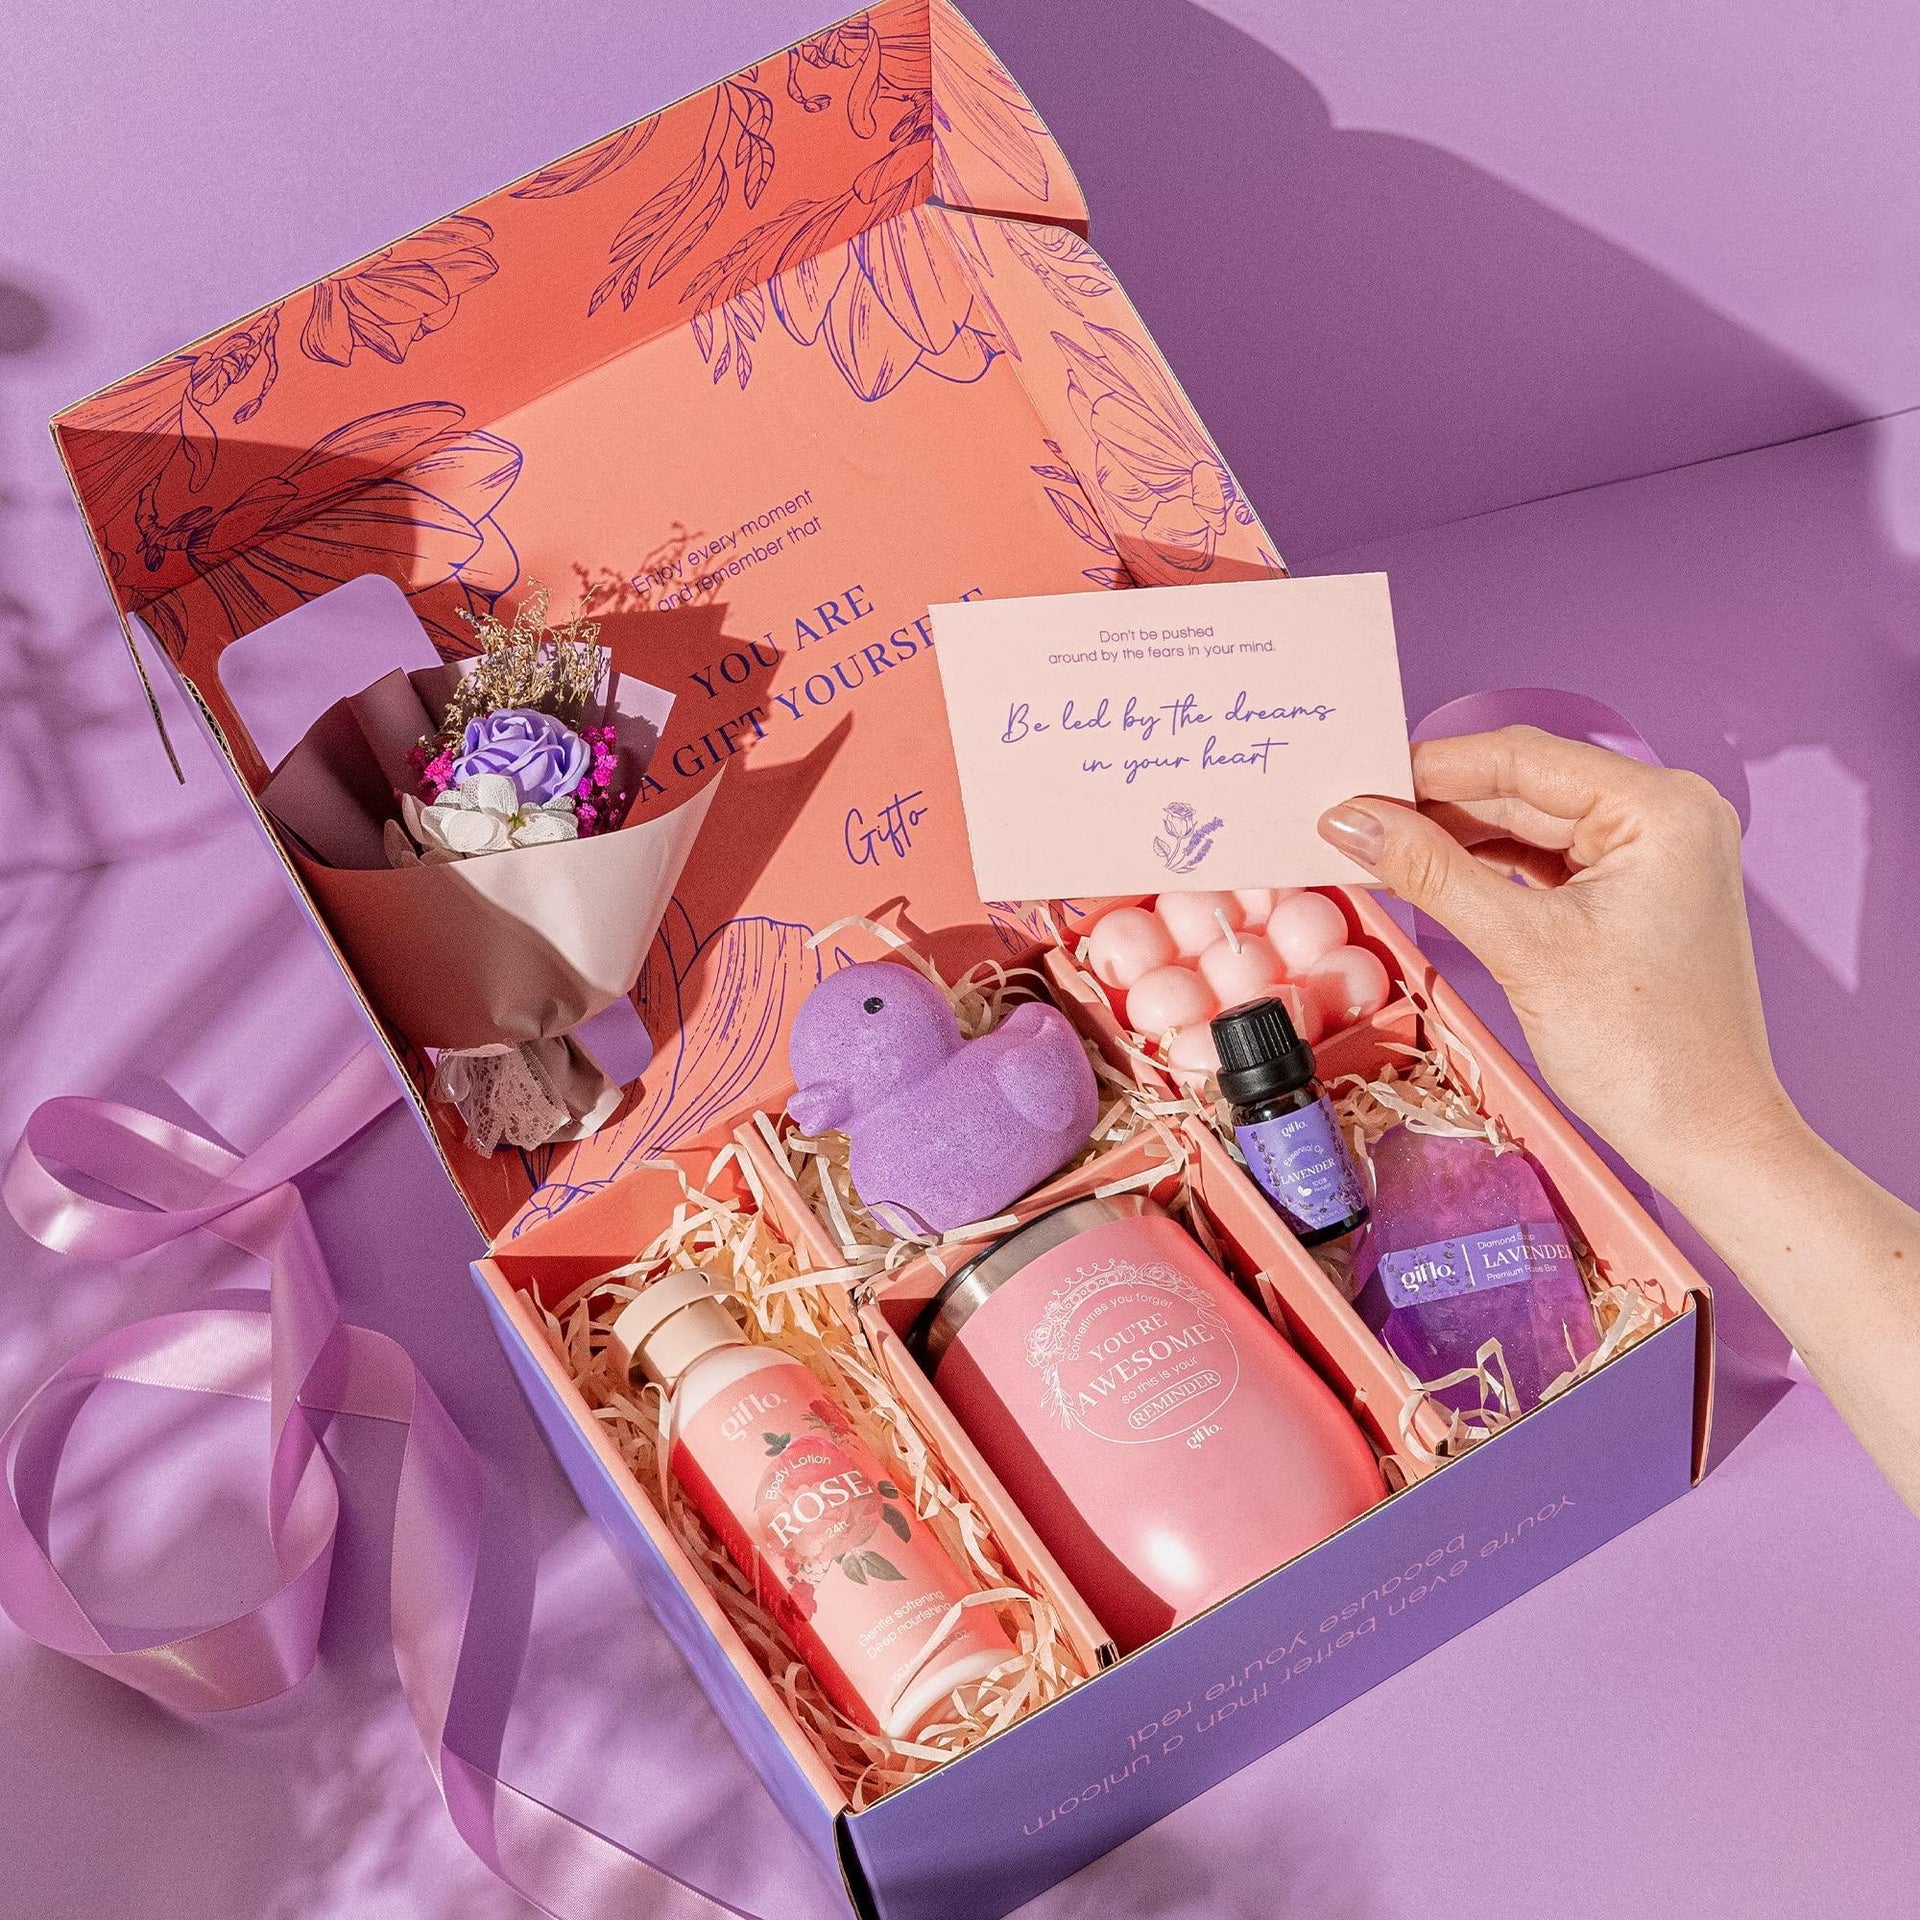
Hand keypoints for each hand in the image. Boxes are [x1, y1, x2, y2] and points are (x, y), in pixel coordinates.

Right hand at [1317, 726, 1798, 1190]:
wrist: (1705, 1135)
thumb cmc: (1645, 1050)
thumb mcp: (1522, 948)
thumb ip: (1431, 873)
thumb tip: (1352, 820)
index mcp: (1661, 808)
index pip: (1522, 759)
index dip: (1428, 768)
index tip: (1354, 783)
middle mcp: (1664, 815)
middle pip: (1522, 789)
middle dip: (1433, 806)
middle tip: (1348, 820)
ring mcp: (1649, 856)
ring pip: (1526, 825)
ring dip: (1451, 838)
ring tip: (1374, 848)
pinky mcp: (1629, 894)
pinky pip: (1542, 862)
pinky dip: (1483, 869)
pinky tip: (1426, 873)